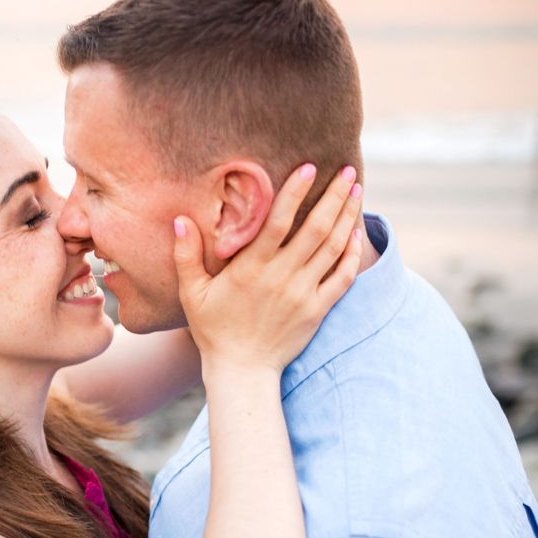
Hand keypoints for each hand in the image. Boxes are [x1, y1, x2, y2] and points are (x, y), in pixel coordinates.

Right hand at [179, 163, 368, 374]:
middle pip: (315, 228)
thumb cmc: (214, 329)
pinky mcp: (318, 309)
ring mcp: (304, 293)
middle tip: (347, 170)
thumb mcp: (191, 293)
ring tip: (356, 190)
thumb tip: (180, 220)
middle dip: (334, 196)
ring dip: (347, 217)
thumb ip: (186, 256)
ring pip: (333, 248)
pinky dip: (351, 254)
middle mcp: (282, 276)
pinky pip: (342, 278)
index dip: (295, 192)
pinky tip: (356, 233)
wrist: (243, 370)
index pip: (278, 221)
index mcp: (251, 267)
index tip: (309, 168)